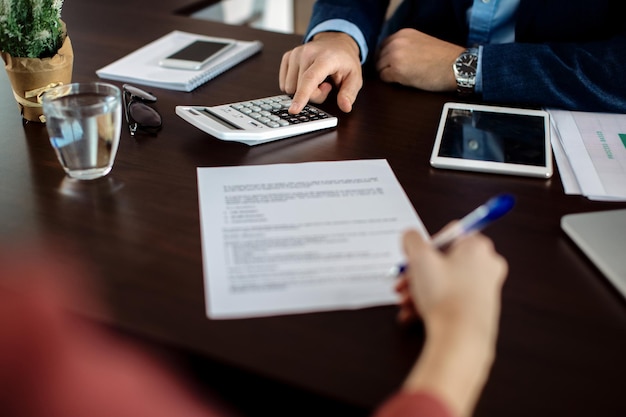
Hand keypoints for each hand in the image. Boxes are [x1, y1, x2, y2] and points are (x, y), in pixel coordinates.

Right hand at [279, 32, 362, 113]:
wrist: (336, 42)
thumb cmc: (344, 61)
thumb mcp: (355, 78)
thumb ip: (349, 93)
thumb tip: (345, 107)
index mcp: (325, 57)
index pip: (310, 78)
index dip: (302, 95)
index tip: (294, 110)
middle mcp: (307, 53)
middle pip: (300, 88)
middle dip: (313, 95)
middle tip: (326, 86)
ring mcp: (295, 54)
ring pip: (290, 88)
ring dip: (303, 90)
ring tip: (317, 81)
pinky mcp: (287, 57)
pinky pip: (284, 83)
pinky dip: (296, 85)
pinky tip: (307, 77)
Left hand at [376, 28, 463, 91]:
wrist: (456, 66)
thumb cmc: (443, 58)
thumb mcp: (420, 43)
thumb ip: (404, 45)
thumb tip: (391, 56)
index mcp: (402, 34)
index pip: (383, 46)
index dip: (386, 57)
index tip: (393, 65)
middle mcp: (396, 42)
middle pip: (379, 57)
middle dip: (386, 66)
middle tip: (399, 74)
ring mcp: (395, 56)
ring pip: (379, 68)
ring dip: (388, 74)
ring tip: (404, 77)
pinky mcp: (396, 71)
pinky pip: (384, 78)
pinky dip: (391, 82)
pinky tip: (405, 81)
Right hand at [395, 228, 507, 416]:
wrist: (461, 338)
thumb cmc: (446, 297)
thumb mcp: (420, 259)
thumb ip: (411, 239)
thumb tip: (410, 237)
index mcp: (477, 247)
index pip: (449, 235)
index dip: (427, 246)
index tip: (414, 257)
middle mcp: (486, 266)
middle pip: (443, 262)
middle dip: (417, 273)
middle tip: (403, 282)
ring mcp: (484, 289)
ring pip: (444, 283)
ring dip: (419, 290)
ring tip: (405, 302)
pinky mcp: (478, 310)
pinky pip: (449, 300)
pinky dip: (430, 305)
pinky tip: (412, 314)